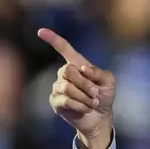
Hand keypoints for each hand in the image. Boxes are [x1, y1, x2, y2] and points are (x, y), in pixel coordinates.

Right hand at [38, 28, 114, 148]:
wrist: (101, 116)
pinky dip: (80, 105)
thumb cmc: (104, 96)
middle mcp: (65, 74)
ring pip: (66, 87)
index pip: (64, 49)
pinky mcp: (56, 101)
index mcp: (77, 65)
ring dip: (84, 97)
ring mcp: (58, 87)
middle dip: (85, 83)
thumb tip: (84, 69)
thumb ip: (99, 73)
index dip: (53, 40)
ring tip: (92, 102)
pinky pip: (65, 100)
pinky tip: (86, 108)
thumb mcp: (109, 82)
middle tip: (95, 93)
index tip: (41, 31)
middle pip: (67, 70)